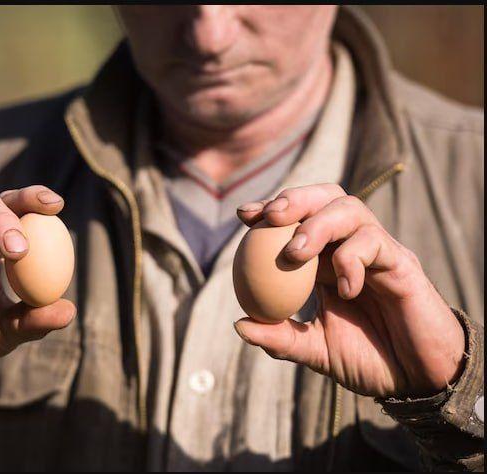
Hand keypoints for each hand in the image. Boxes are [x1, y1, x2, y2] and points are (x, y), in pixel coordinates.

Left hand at [234, 184, 464, 397]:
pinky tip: (345, 289)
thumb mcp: (316, 351)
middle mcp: (350, 246)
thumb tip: (239, 325)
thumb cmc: (368, 360)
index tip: (243, 216)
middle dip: (294, 199)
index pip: (298, 220)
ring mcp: (377, 251)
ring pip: (350, 208)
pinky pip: (375, 243)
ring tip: (295, 252)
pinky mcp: (402, 262)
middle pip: (324, 197)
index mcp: (325, 260)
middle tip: (268, 216)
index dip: (271, 210)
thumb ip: (281, 338)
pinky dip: (351, 259)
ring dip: (318, 224)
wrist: (416, 379)